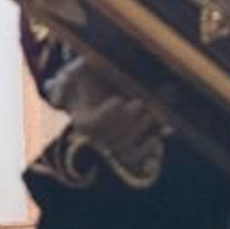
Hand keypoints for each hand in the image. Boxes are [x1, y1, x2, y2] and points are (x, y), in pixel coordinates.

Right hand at [57, 56, 167, 171]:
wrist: (103, 89)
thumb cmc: (90, 78)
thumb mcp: (78, 72)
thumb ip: (72, 73)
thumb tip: (73, 72)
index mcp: (82, 120)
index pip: (91, 125)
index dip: (105, 116)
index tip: (118, 100)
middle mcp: (95, 137)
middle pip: (108, 138)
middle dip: (125, 121)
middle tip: (138, 103)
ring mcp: (111, 143)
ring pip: (122, 147)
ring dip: (136, 132)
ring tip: (148, 114)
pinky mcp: (126, 146)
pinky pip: (134, 156)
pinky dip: (146, 150)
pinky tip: (157, 137)